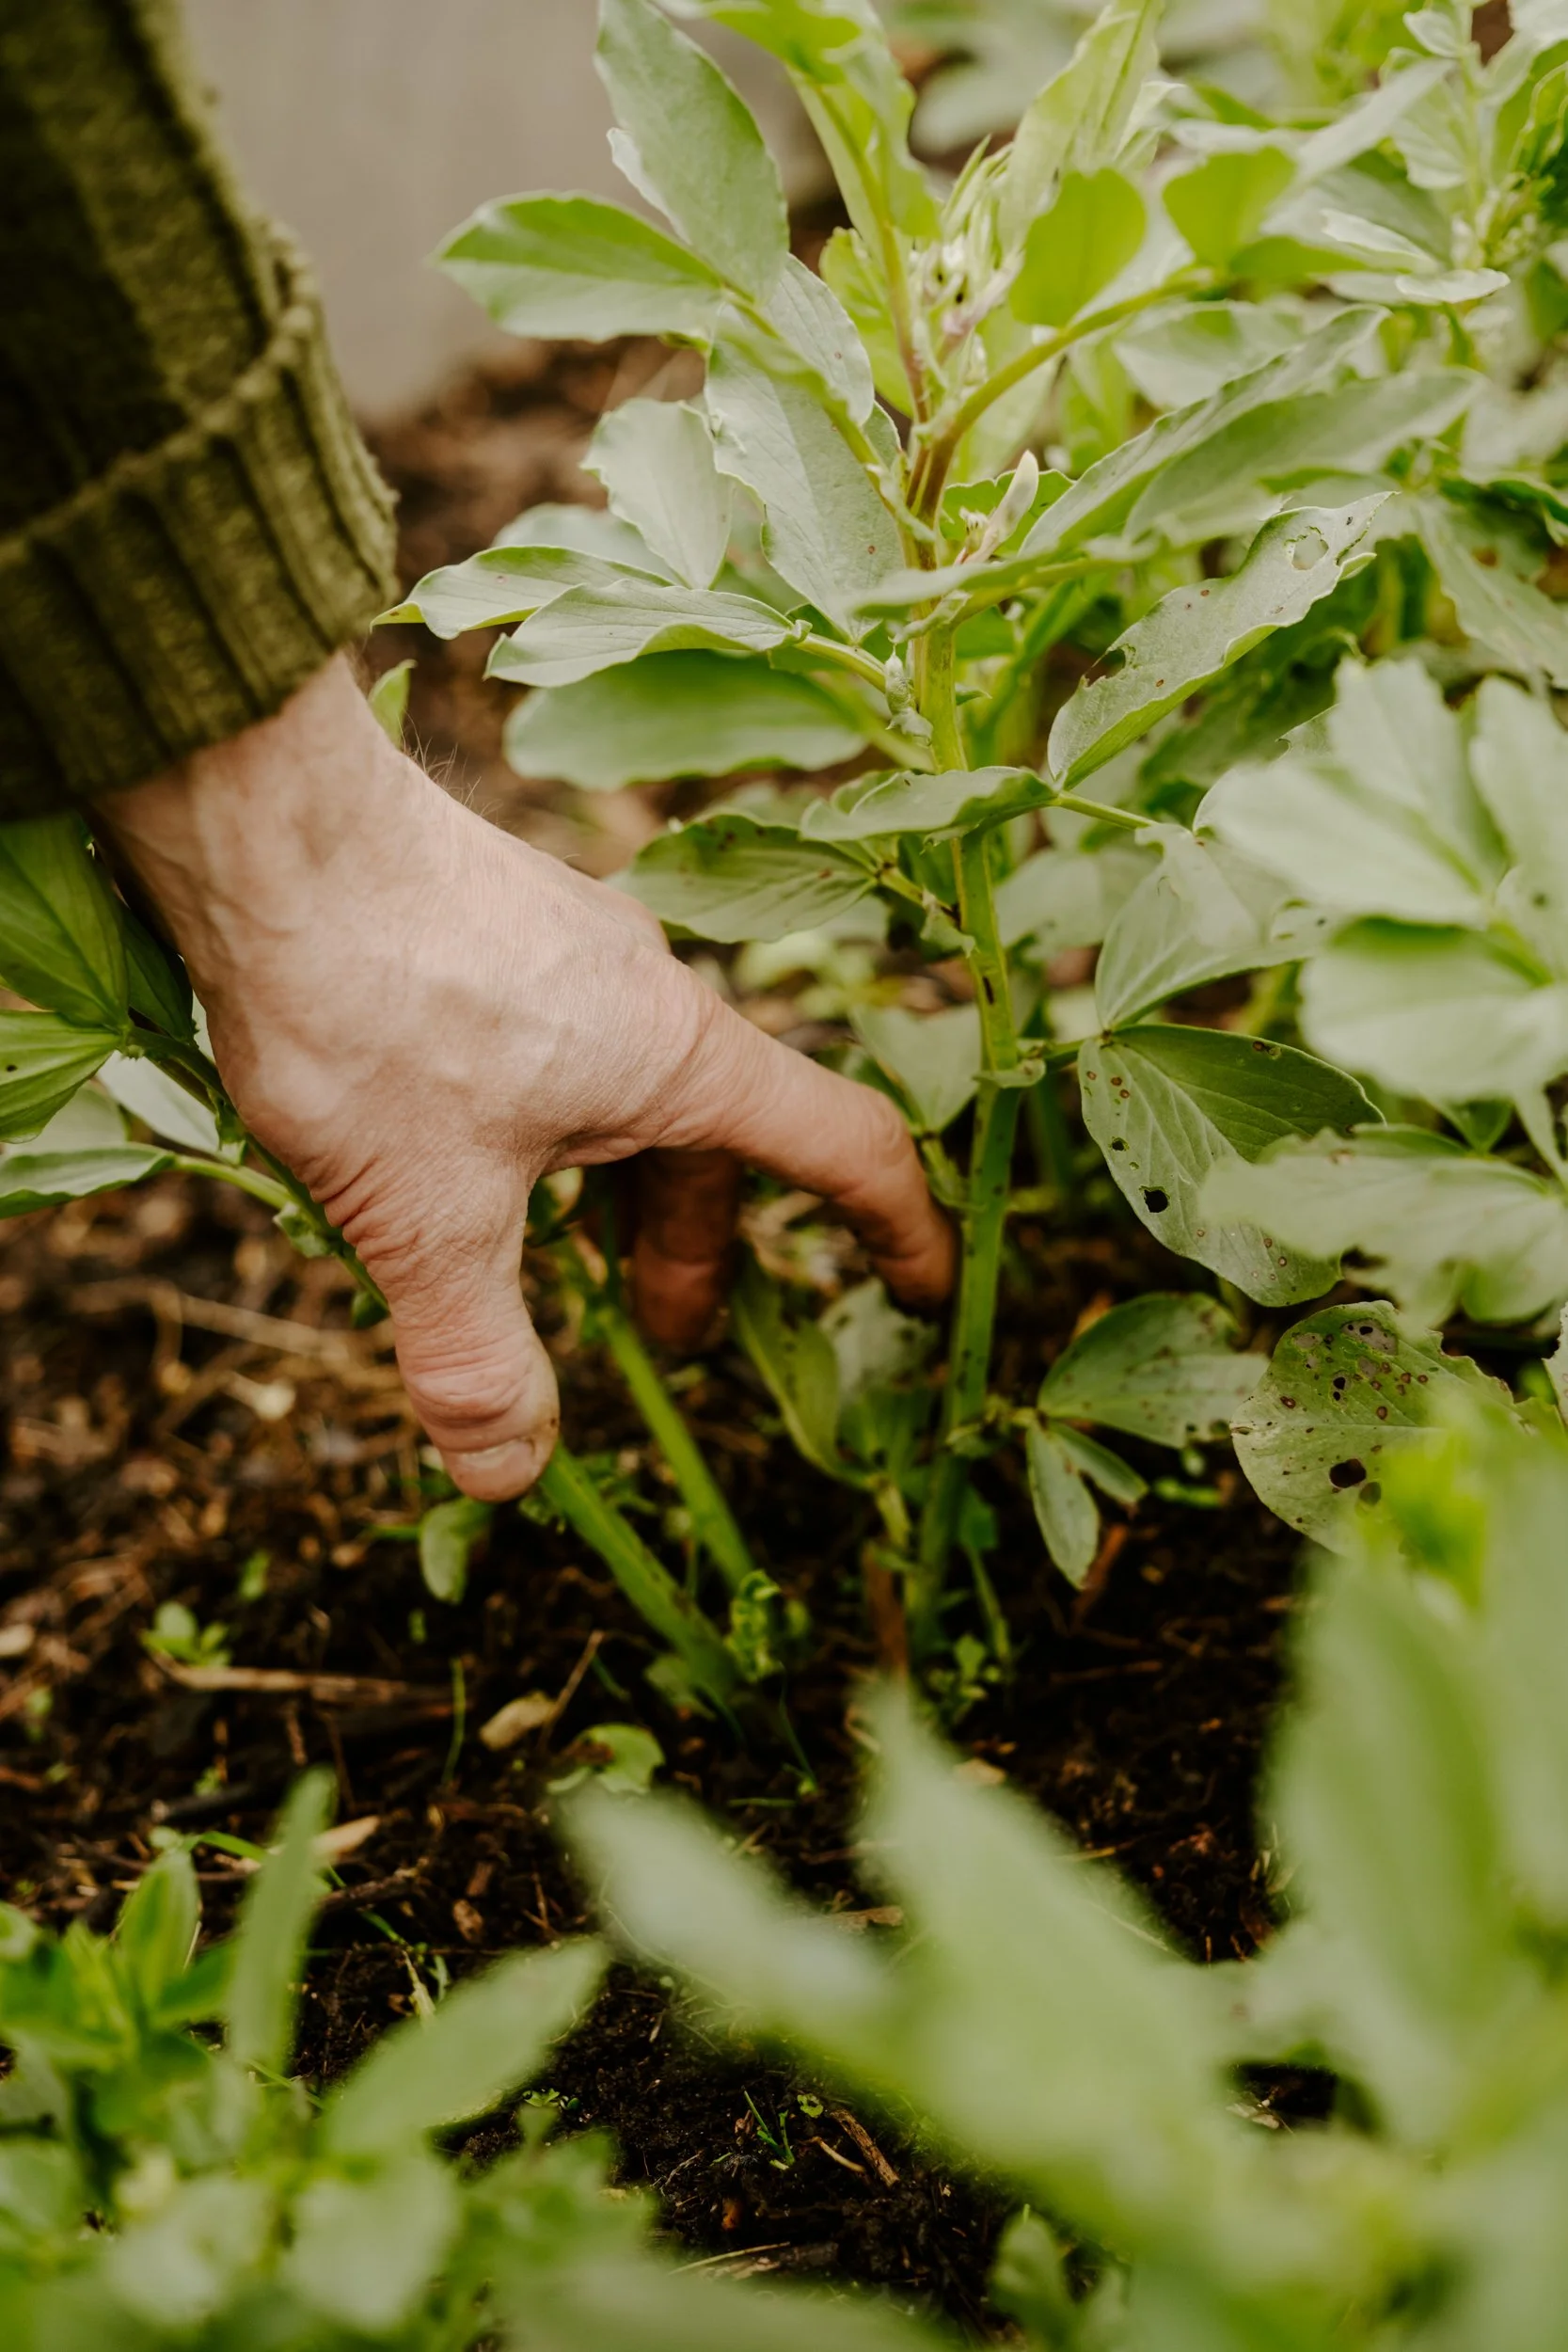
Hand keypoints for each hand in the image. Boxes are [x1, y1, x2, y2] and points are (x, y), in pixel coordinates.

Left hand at [95, 658, 952, 1498]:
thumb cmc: (367, 1003)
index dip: (900, 1234)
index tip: (922, 1303)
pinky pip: (561, 1046)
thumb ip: (477, 1353)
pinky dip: (545, 1128)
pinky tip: (451, 1153)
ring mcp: (573, 950)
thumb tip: (512, 1476)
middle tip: (650, 1338)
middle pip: (716, 1142)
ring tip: (542, 1258)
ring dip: (608, 1190)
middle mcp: (650, 993)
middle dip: (691, 1251)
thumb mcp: (427, 1214)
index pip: (847, 1149)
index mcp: (684, 1060)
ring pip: (628, 1094)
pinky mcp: (497, 924)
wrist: (257, 816)